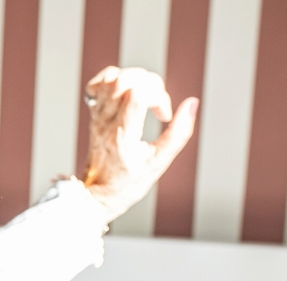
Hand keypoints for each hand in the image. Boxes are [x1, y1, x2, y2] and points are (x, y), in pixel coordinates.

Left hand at [82, 66, 198, 220]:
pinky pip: (98, 85)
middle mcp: (106, 122)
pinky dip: (115, 81)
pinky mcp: (94, 115)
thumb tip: (192, 104)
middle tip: (157, 103)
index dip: (159, 96)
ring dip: (135, 79)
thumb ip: (179, 134)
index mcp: (122, 134)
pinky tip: (128, 94)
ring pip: (110, 78)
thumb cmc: (127, 183)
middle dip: (150, 83)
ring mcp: (97, 117)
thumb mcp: (159, 163)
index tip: (164, 115)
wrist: (97, 194)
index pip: (137, 94)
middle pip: (124, 80)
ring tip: (145, 97)